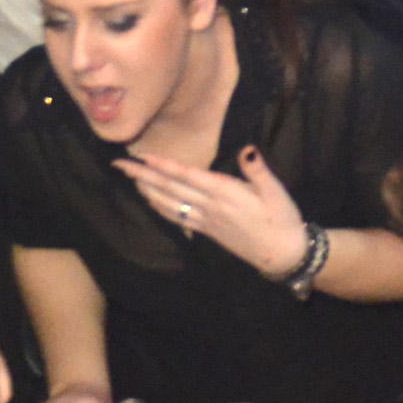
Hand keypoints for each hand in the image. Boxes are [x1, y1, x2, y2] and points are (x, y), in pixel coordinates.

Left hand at [116, 138, 317, 280]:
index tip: (143, 156)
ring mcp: (206, 221)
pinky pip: (177, 218)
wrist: (282, 253)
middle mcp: (210, 207)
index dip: (164, 166)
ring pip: (169, 203)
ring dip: (147, 190)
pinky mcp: (206, 231)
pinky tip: (151, 201)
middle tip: (120, 164)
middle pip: (171, 188)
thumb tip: (247, 148)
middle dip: (144, 175)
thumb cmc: (282, 219)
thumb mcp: (276, 191)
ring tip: (130, 178)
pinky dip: (160, 207)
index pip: (188, 176)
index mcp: (226, 193)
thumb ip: (257, 170)